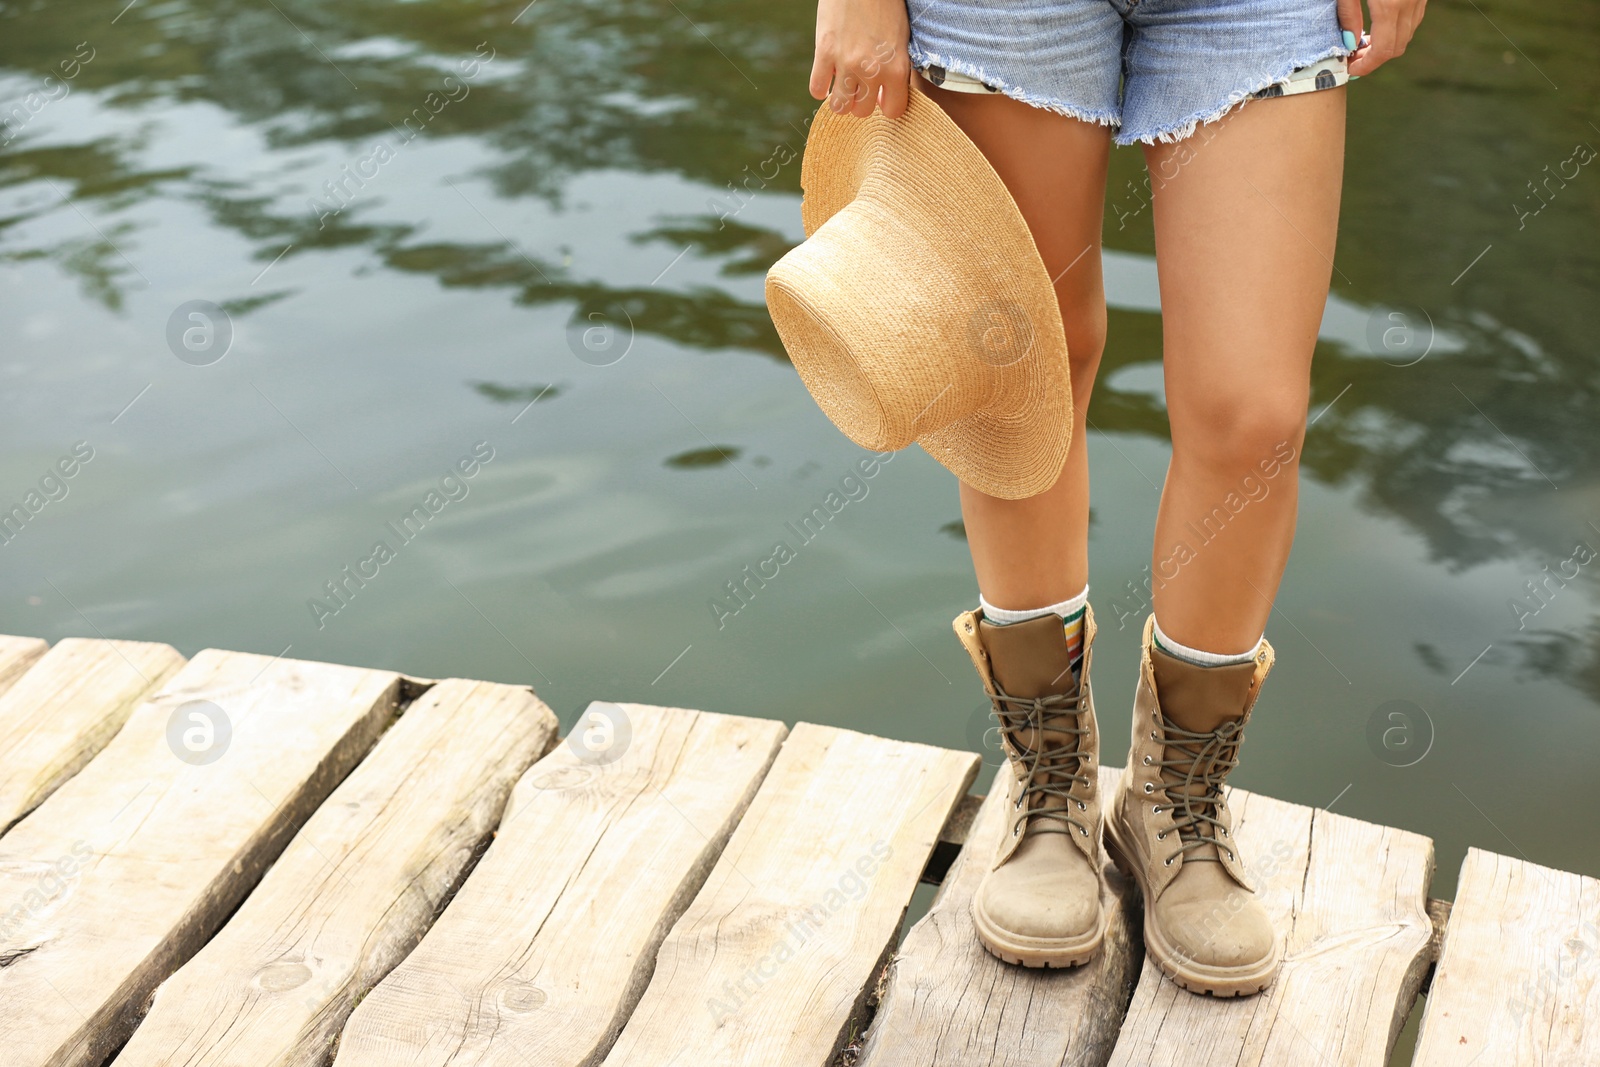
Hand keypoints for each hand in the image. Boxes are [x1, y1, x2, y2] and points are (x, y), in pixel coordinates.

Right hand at [810, 0, 911, 118]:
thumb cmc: (886, 6)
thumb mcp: (901, 40)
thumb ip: (895, 70)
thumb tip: (880, 98)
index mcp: (896, 68)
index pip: (893, 111)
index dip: (885, 104)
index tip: (880, 96)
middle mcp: (872, 70)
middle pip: (862, 111)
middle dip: (860, 102)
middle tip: (859, 86)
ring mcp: (846, 62)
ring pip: (839, 106)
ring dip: (840, 98)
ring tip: (843, 85)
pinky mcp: (824, 51)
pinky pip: (817, 89)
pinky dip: (820, 87)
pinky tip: (826, 77)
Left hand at [1338, 0, 1426, 75]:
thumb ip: (1348, 13)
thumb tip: (1350, 43)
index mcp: (1390, 4)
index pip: (1382, 50)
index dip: (1366, 65)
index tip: (1351, 69)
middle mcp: (1411, 3)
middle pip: (1397, 46)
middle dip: (1374, 58)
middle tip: (1353, 57)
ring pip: (1408, 34)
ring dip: (1387, 44)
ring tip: (1364, 42)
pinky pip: (1413, 18)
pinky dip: (1397, 29)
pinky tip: (1380, 25)